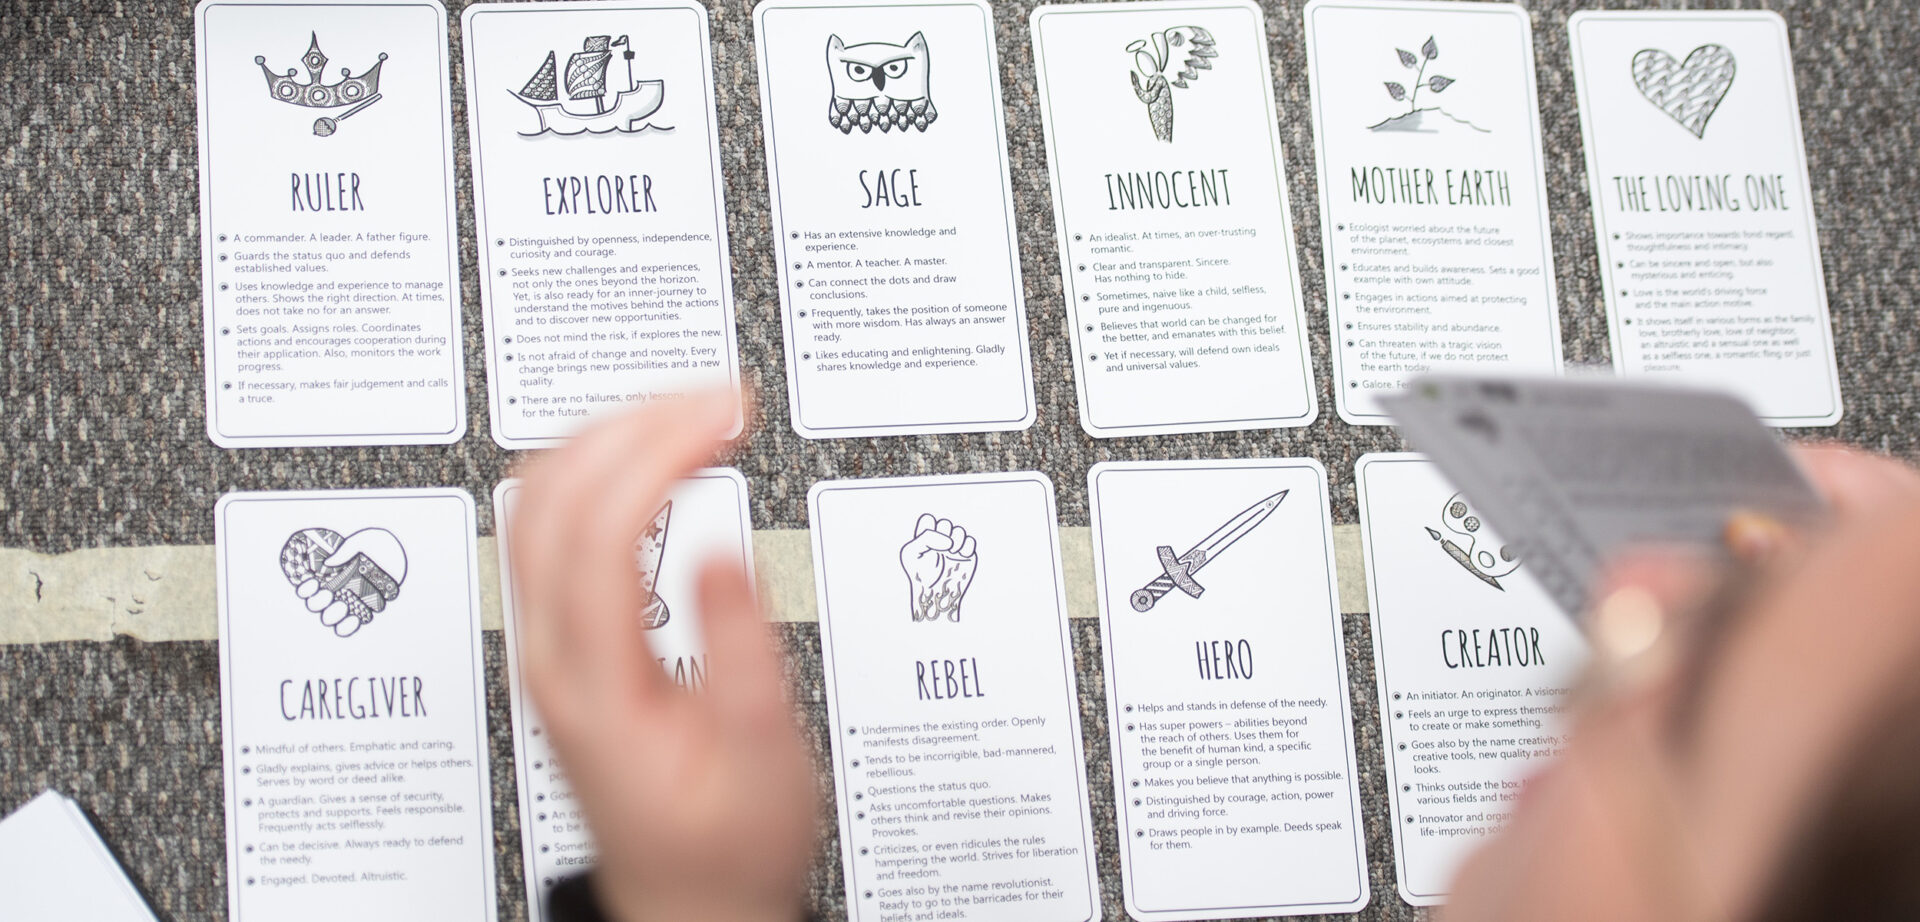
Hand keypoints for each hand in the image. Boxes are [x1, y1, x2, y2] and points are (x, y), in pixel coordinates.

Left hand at [509, 392, 816, 921]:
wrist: (689, 893)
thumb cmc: (724, 841)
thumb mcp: (760, 755)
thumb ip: (740, 651)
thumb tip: (723, 547)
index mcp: (594, 682)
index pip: (600, 529)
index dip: (661, 451)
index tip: (725, 414)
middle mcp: (552, 653)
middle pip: (555, 493)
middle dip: (638, 420)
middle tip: (720, 397)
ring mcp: (547, 641)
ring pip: (543, 496)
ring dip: (614, 433)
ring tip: (695, 412)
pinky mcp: (562, 634)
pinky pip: (557, 521)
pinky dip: (605, 466)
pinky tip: (656, 456)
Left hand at [899, 514, 977, 621]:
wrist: (933, 596)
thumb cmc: (919, 576)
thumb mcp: (912, 553)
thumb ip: (926, 538)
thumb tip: (949, 540)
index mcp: (924, 539)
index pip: (928, 519)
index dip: (928, 527)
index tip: (926, 542)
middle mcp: (940, 541)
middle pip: (945, 523)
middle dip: (943, 534)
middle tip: (940, 549)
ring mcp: (954, 547)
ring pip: (959, 531)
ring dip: (956, 539)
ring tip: (951, 552)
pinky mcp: (966, 555)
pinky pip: (971, 541)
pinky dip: (966, 546)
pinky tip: (960, 555)